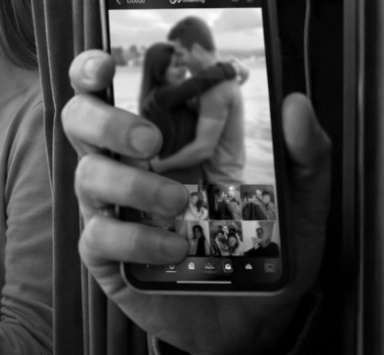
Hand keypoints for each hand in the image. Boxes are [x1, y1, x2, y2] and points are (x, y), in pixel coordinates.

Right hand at [63, 50, 330, 354]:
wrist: (250, 319)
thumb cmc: (262, 246)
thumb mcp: (298, 199)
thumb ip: (304, 152)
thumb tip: (295, 102)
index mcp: (159, 134)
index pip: (108, 87)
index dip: (92, 68)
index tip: (107, 64)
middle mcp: (123, 163)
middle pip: (80, 119)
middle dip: (107, 120)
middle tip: (152, 141)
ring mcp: (109, 208)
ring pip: (87, 174)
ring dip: (131, 185)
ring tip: (179, 202)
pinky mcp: (104, 254)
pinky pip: (100, 235)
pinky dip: (135, 238)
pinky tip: (172, 248)